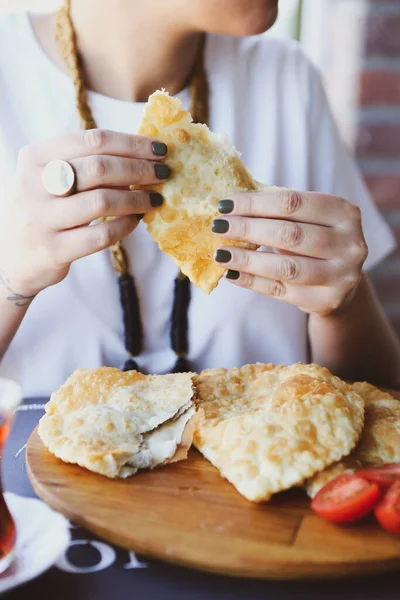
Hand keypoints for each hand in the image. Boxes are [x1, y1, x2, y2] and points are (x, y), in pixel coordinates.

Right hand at [0, 129, 169, 298]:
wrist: (12, 257)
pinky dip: (126, 225)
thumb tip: (143, 153)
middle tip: (164, 173)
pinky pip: (101, 234)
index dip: (132, 143)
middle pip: (99, 167)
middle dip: (139, 169)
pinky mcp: (54, 249)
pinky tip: (137, 220)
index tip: (159, 149)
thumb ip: (84, 163)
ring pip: (102, 201)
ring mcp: (42, 219)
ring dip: (136, 199)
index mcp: (35, 157)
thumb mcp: (50, 178)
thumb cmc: (43, 210)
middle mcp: (34, 184)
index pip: (92, 140)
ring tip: (154, 198)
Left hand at [212, 189, 367, 316]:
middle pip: (289, 234)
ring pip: (285, 267)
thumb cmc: (315, 241)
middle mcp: (349, 244)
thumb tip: (230, 205)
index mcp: (344, 212)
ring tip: (220, 253)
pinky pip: (279, 290)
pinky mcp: (325, 300)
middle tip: (218, 226)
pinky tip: (231, 273)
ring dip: (247, 259)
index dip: (255, 203)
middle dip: (248, 229)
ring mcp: (340, 275)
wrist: (341, 285)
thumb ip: (277, 210)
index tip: (225, 204)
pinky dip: (251, 281)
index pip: (292, 202)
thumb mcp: (307, 220)